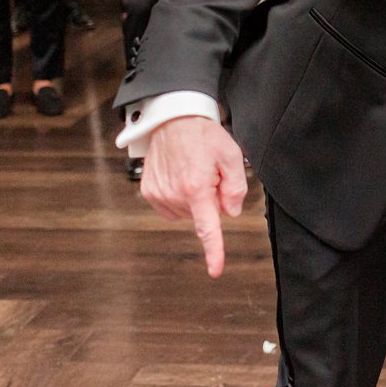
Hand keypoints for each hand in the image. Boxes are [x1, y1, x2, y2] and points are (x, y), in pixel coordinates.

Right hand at [141, 116, 247, 278]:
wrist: (172, 117)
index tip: (215, 269)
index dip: (213, 250)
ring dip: (194, 198)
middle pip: (201, 215)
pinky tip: (181, 176)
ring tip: (194, 170)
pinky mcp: (149, 191)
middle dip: (211, 199)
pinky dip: (179, 197)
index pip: (208, 227)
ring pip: (186, 212)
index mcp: (196, 187)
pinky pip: (170, 207)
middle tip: (210, 173)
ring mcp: (158, 193)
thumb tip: (231, 212)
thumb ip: (236, 187)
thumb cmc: (202, 134)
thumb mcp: (231, 155)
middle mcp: (174, 194)